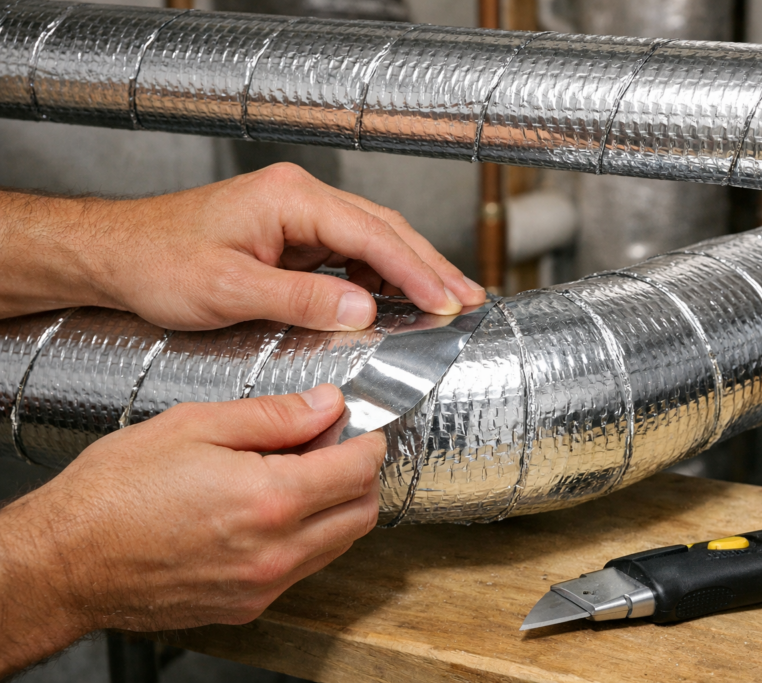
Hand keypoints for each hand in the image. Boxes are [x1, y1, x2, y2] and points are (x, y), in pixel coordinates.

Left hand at [0, 164, 486, 329]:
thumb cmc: (160, 262)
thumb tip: (365, 311)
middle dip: (429, 267)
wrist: (118, 254)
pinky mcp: (294, 237)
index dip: (416, 272)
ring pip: (374, 241)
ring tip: (445, 305)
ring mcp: (300, 217)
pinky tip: (396, 303)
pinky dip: (379, 279)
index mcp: (291, 199)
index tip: (447, 303)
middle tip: (467, 301)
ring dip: (410, 273)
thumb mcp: (229, 288)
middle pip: (385, 230)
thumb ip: (301, 299)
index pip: (372, 235)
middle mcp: (302, 200)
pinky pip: (350, 256)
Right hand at [0, 384, 380, 674]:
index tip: (360, 427)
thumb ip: (274, 415)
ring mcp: (263, 586)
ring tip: (300, 476)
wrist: (65, 562)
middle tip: (334, 448)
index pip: (358, 470)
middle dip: (361, 476)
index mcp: (270, 500)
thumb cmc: (115, 492)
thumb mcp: (195, 425)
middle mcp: (276, 552)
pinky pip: (303, 570)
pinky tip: (272, 513)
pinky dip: (308, 538)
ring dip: (338, 508)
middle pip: (362, 513)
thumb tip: (326, 404)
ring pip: (338, 544)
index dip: (367, 441)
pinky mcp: (246, 606)